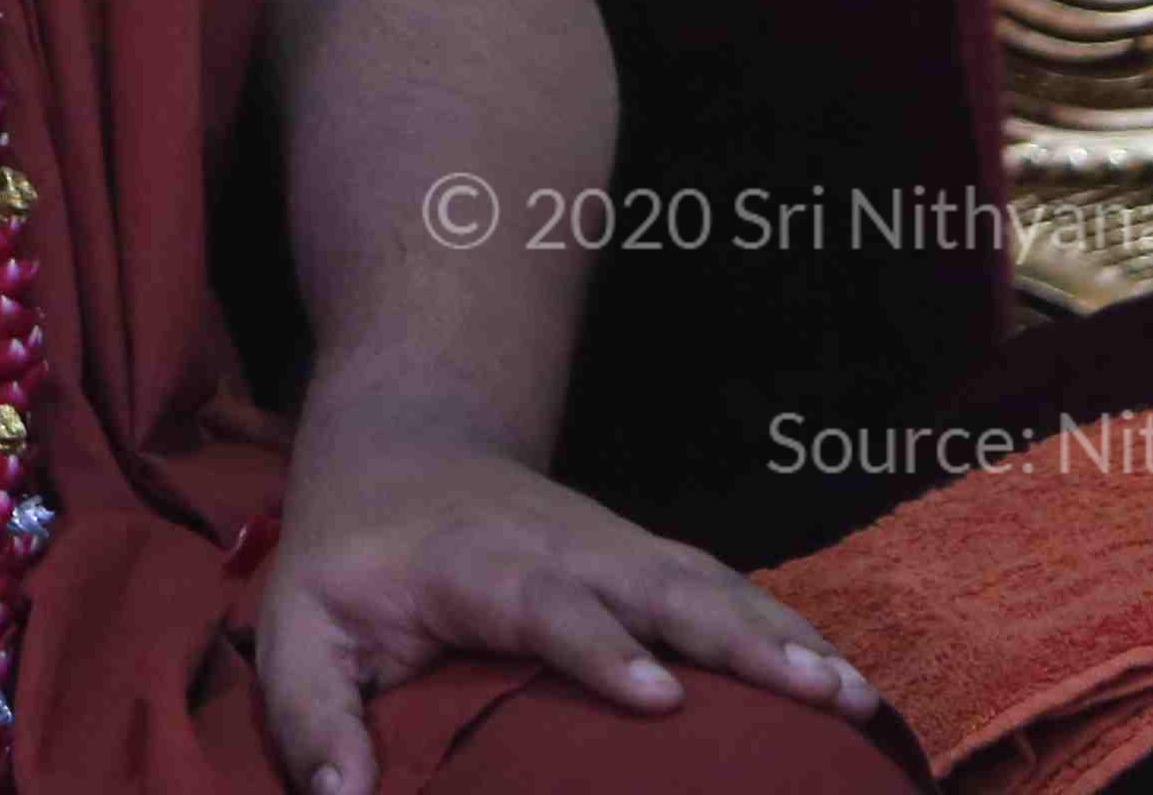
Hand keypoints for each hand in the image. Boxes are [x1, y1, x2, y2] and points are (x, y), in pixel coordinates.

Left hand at [250, 431, 878, 794]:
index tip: (658, 697)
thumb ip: (309, 714)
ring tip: (856, 697)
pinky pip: (727, 591)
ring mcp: (617, 546)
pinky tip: (847, 681)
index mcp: (477, 566)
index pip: (545, 604)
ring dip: (785, 636)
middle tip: (816, 691)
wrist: (403, 438)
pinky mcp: (648, 559)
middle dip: (738, 639)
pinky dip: (789, 629)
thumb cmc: (347, 550)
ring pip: (711, 585)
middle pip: (660, 586)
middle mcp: (564, 546)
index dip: (600, 647)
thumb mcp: (295, 624)